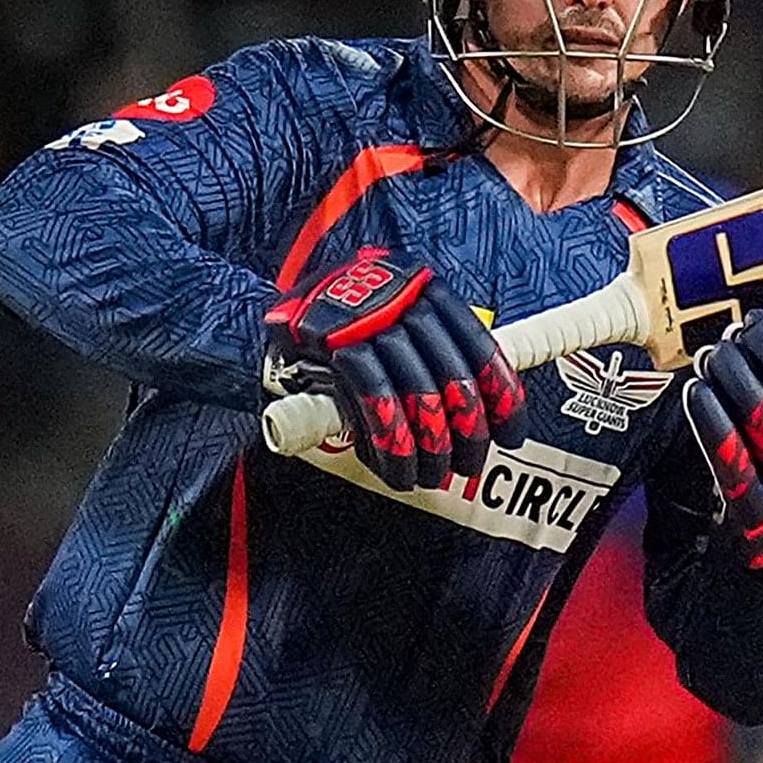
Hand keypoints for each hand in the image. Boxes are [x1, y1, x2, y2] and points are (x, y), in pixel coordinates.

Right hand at [261, 248, 527, 494]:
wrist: (253, 320)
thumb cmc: (326, 334)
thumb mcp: (382, 322)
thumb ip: (422, 350)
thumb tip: (473, 408)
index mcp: (422, 286)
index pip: (477, 344)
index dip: (500, 395)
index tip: (509, 433)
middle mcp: (400, 294)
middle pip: (453, 373)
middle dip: (466, 431)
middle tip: (466, 465)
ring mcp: (368, 316)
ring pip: (419, 391)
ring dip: (429, 446)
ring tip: (430, 475)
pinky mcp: (335, 342)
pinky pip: (376, 399)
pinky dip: (390, 441)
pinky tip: (394, 469)